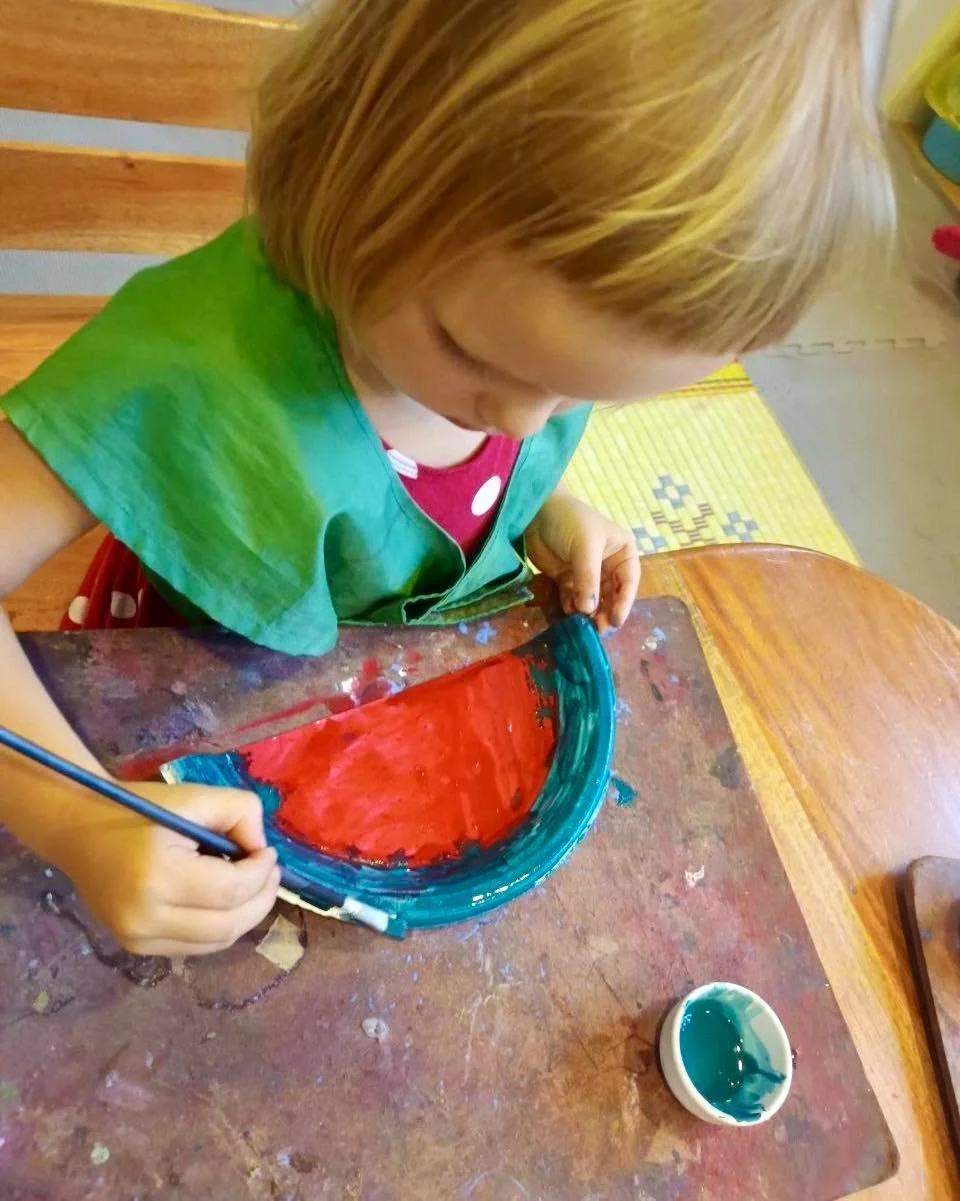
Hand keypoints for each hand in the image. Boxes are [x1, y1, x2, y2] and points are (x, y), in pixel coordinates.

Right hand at [57, 782, 280, 956]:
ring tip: (251, 885)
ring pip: (216, 942)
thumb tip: (262, 850)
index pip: (231, 890)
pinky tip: (223, 900)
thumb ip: (240, 812)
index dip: (262, 873)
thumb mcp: (194, 797)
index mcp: (158, 877)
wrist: (79, 831)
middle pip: (229, 925)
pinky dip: (220, 925)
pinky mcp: (137, 948)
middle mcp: (145, 919)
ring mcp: (138, 940)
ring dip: (244, 915)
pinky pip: (196, 945)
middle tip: (270, 873)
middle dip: (261, 899)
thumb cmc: (140, 809)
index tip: (269, 853)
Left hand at [526, 489, 639, 631]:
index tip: (616, 620)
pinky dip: (571, 607)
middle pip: (611, 594)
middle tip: (598, 629)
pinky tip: (568, 612)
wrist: (536, 510)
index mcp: (621, 552)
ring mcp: (585, 573)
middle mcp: (607, 565)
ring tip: (583, 626)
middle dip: (605, 611)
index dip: (624, 602)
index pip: (628, 582)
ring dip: (588, 613)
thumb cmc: (570, 521)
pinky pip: (572, 598)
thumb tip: (589, 609)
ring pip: (591, 599)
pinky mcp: (566, 578)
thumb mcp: (584, 546)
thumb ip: (588, 578)